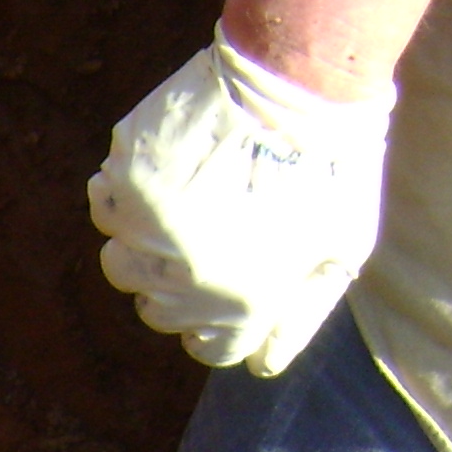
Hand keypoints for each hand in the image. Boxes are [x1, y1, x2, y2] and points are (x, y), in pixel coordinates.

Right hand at [88, 31, 396, 379]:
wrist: (303, 87)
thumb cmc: (334, 167)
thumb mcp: (343, 252)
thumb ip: (301, 316)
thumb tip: (263, 365)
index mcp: (243, 308)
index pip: (208, 347)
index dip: (217, 315)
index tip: (228, 278)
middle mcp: (187, 285)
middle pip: (157, 309)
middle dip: (182, 277)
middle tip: (213, 226)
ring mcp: (152, 237)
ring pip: (122, 261)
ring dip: (146, 238)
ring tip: (189, 193)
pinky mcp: (129, 188)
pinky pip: (109, 204)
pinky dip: (126, 189)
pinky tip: (167, 162)